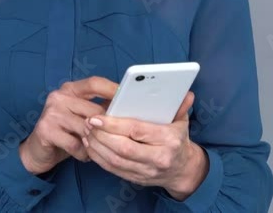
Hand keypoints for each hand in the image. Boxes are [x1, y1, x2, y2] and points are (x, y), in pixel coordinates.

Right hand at [19, 76, 118, 175]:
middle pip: (94, 109)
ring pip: (86, 128)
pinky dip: (83, 153)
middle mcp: (59, 96)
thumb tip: (127, 107)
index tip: (130, 97)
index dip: (113, 89)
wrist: (38, 151)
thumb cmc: (66, 132)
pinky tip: (83, 154)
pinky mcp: (46, 130)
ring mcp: (51, 112)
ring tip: (95, 148)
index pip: (95, 83)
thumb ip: (100, 109)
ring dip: (95, 142)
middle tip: (112, 138)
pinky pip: (76, 144)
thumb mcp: (83, 117)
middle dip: (106, 127)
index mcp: (70, 89)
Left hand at [82, 90, 208, 199]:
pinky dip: (99, 158)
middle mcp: (158, 158)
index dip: (114, 124)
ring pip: (115, 160)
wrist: (182, 170)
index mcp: (169, 140)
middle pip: (123, 148)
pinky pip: (113, 170)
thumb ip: (180, 106)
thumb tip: (186, 93)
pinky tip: (90, 145)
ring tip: (86, 131)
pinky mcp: (136, 179)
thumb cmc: (177, 140)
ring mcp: (147, 171)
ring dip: (97, 146)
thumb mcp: (181, 121)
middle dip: (102, 135)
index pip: (137, 131)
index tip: (97, 117)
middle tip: (87, 122)